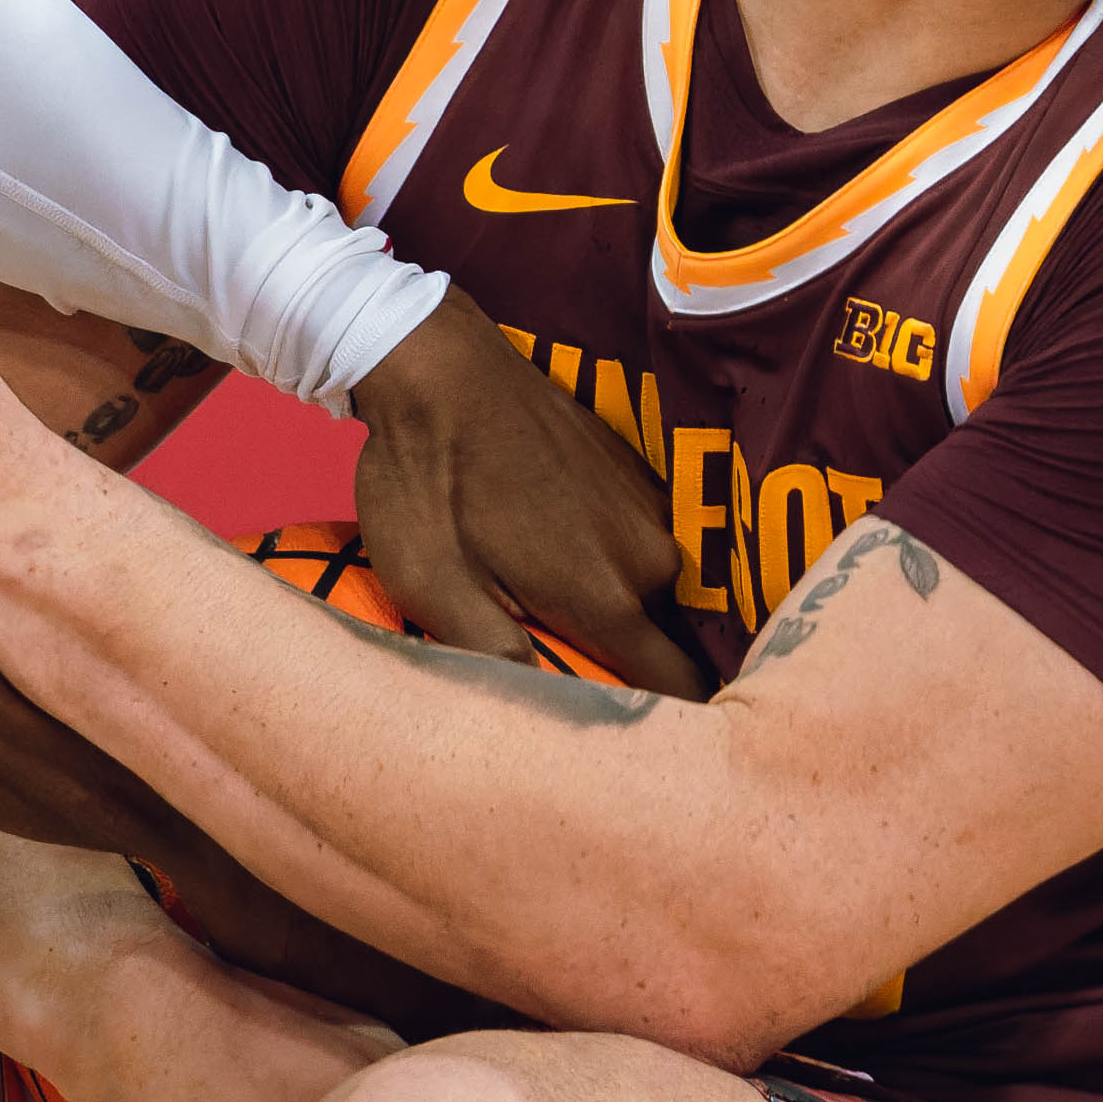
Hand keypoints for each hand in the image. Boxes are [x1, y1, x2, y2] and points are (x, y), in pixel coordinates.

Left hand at [345, 292, 711, 697]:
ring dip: (602, 599)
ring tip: (531, 585)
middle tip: (541, 644)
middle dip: (612, 655)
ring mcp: (650, 507)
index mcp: (606, 596)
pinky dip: (600, 553)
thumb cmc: (425, 482)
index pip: (676, 689)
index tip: (622, 736)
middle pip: (656, 642)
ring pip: (644, 590)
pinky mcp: (639, 474)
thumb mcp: (431, 584)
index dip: (655, 720)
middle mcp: (650, 555)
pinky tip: (542, 536)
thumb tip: (546, 723)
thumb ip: (494, 658)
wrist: (438, 365)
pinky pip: (634, 542)